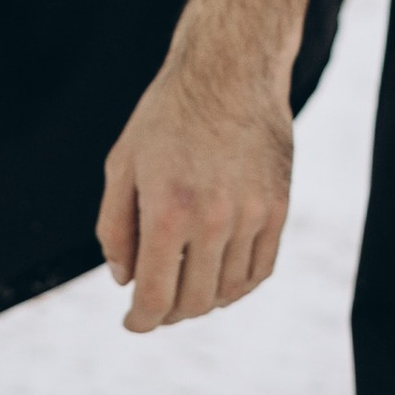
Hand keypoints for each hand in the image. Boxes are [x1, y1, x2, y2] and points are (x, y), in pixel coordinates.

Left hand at [96, 0, 329, 330]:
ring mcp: (252, 216)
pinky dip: (238, 286)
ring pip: (228, 291)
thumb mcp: (122, 164)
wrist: (230, 70)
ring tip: (185, 291)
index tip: (133, 324)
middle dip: (168, 313)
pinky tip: (220, 281)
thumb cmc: (167, 115)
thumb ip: (115, 228)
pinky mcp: (279, 209)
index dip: (141, 321)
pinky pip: (260, 270)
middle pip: (192, 301)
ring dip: (203, 301)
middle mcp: (213, 221)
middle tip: (155, 308)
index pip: (155, 297)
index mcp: (167, 212)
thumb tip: (124, 281)